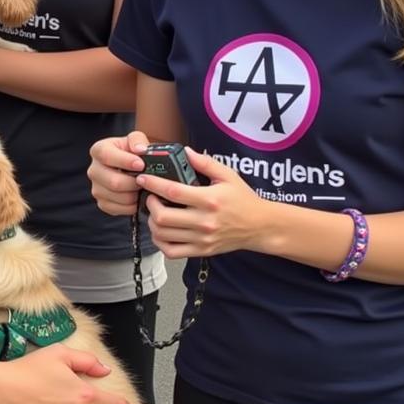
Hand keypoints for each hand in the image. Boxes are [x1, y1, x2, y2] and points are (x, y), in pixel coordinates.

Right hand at [88, 131, 149, 215]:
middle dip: (134, 182)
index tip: (141, 165)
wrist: (131, 167)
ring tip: (142, 187)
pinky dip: (132, 205)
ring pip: (118, 197)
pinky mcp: (102, 203)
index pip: (106, 156)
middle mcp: (93, 170)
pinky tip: (137, 196)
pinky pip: (118, 209)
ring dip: (135, 194)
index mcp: (99, 150)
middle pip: (114, 182)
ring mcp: (96, 188)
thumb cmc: (132, 152)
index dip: (125, 161)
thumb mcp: (135, 140)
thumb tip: (140, 150)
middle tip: (146, 180)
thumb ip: (138, 140)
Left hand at [139, 146, 268, 257]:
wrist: (260, 226)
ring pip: (163, 234)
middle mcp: (204, 221)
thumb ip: (205, 163)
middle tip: (150, 197)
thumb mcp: (228, 176)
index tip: (143, 178)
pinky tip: (161, 231)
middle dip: (150, 205)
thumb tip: (184, 151)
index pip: (173, 192)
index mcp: (210, 200)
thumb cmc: (243, 199)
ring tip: (155, 212)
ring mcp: (202, 239)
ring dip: (152, 222)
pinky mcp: (201, 251)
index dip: (153, 184)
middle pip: (163, 217)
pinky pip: (171, 251)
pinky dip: (160, 242)